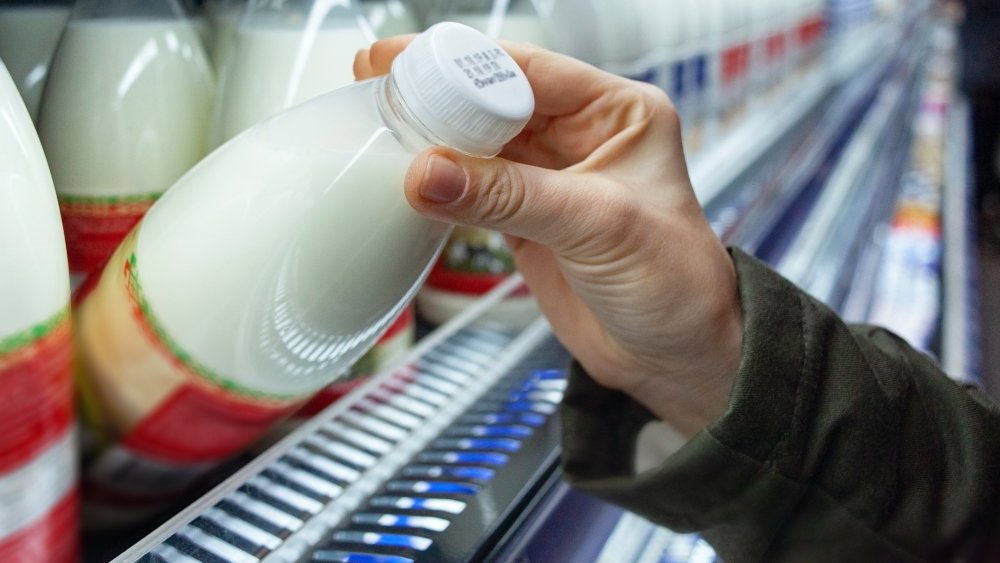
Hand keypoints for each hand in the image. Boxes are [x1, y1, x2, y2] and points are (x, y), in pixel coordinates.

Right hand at [355, 39, 742, 436]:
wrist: (674, 358)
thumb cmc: (678, 285)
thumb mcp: (598, 226)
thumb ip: (511, 196)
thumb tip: (429, 172)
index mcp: (618, 113)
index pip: (530, 71)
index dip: (465, 65)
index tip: (404, 64)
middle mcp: (582, 137)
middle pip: (495, 100)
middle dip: (438, 95)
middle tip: (377, 89)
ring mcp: (549, 178)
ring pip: (478, 144)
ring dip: (432, 140)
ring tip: (379, 128)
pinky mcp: (525, 219)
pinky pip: (471, 190)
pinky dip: (439, 187)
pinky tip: (406, 179)